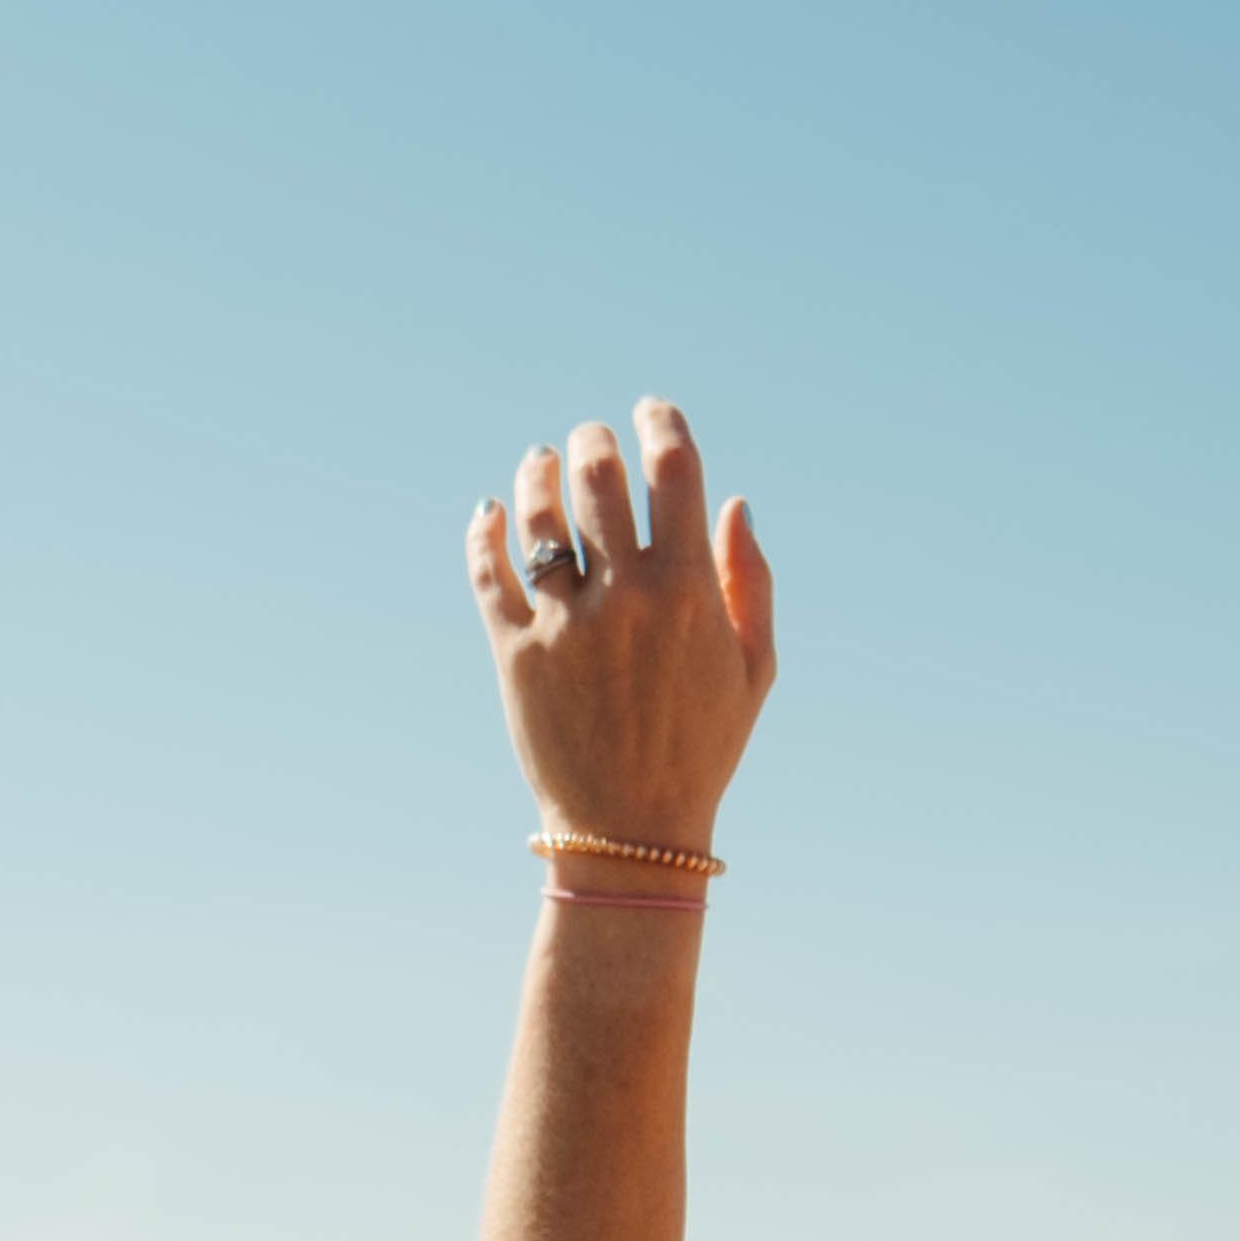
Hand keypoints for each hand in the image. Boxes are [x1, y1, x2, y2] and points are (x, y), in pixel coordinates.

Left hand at [465, 400, 777, 854]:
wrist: (631, 829)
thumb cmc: (702, 745)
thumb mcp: (754, 668)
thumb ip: (748, 580)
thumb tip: (732, 501)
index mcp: (688, 591)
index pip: (673, 471)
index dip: (660, 423)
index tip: (648, 411)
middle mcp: (624, 598)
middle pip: (599, 479)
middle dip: (594, 441)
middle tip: (591, 439)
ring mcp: (564, 625)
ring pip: (538, 517)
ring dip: (537, 475)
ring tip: (539, 461)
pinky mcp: (513, 654)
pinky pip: (489, 574)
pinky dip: (486, 532)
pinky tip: (491, 512)